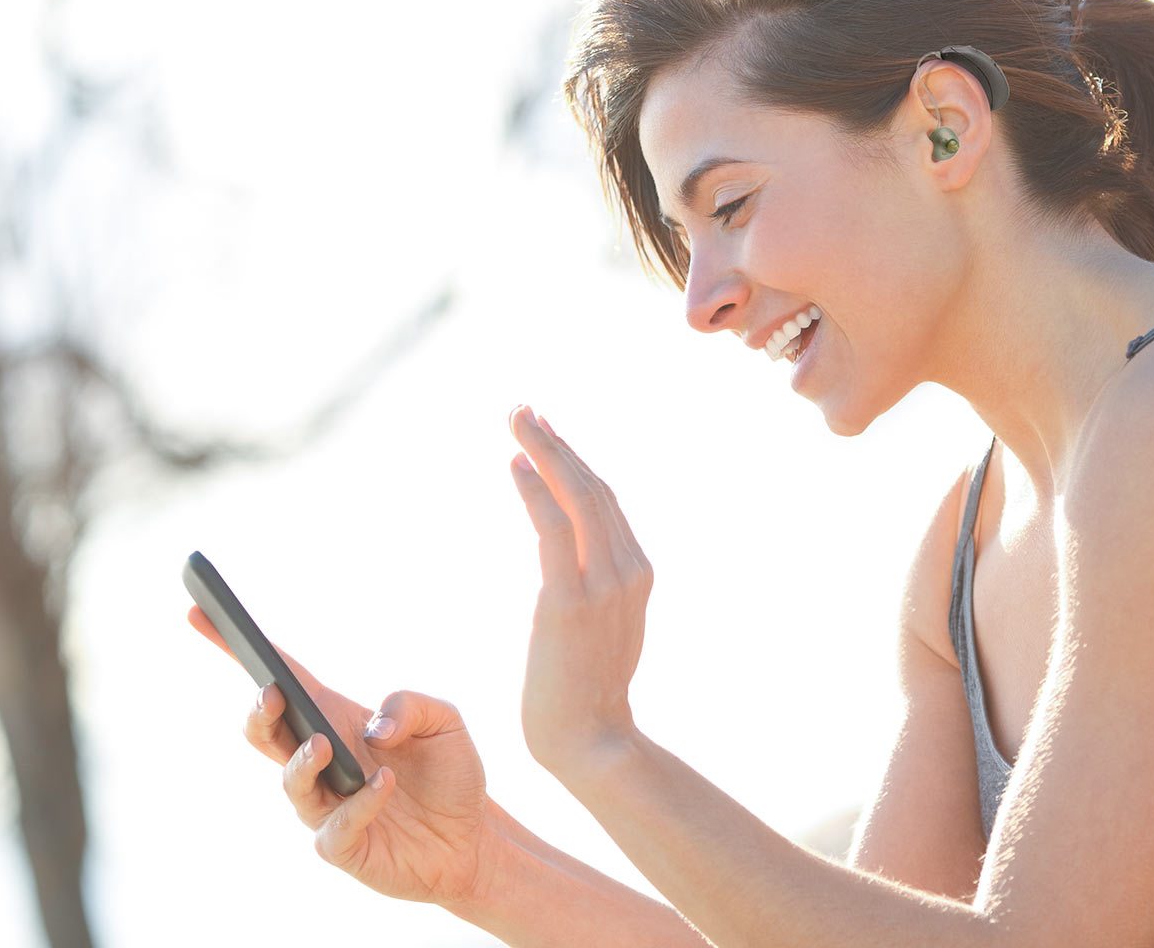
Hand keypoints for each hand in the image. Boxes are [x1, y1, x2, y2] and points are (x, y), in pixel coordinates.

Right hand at [186, 606, 491, 905]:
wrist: (471, 838)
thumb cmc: (450, 773)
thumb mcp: (445, 721)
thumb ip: (411, 706)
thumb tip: (372, 729)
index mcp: (336, 718)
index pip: (282, 678)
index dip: (238, 648)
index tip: (203, 613)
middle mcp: (322, 759)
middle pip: (265, 731)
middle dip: (259, 710)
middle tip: (272, 692)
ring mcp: (326, 805)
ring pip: (290, 781)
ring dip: (302, 760)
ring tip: (324, 744)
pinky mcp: (343, 846)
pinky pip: (335, 827)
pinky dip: (359, 804)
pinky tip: (384, 785)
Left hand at [507, 405, 654, 782]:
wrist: (593, 742)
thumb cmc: (585, 693)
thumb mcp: (601, 628)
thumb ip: (592, 588)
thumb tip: (567, 564)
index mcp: (637, 573)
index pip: (604, 501)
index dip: (573, 461)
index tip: (545, 433)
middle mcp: (628, 569)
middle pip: (593, 487)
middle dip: (557, 443)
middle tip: (523, 411)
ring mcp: (603, 582)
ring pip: (577, 496)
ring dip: (546, 450)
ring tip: (518, 419)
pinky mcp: (569, 599)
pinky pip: (553, 529)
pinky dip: (536, 490)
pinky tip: (516, 464)